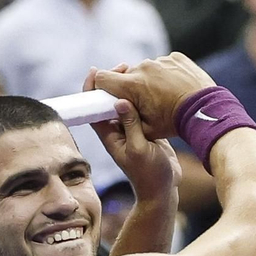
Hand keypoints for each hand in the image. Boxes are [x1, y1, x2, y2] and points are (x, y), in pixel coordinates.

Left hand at [86, 66, 180, 200]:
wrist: (164, 189)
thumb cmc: (150, 174)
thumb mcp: (139, 149)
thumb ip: (130, 125)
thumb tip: (119, 101)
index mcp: (110, 136)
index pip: (93, 109)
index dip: (91, 89)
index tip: (95, 71)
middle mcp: (118, 131)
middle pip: (109, 101)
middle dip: (113, 82)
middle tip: (124, 65)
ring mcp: (132, 130)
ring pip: (126, 102)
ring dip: (129, 86)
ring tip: (136, 69)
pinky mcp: (146, 130)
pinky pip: (140, 109)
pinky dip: (143, 96)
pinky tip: (150, 85)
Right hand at [91, 53, 215, 141]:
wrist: (206, 109)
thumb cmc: (174, 122)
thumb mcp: (146, 129)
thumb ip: (125, 118)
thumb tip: (114, 107)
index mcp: (132, 85)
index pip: (102, 77)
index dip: (101, 86)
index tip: (107, 94)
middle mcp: (144, 68)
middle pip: (126, 74)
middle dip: (129, 86)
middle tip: (143, 101)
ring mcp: (161, 60)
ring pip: (145, 69)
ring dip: (148, 80)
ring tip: (163, 96)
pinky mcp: (175, 57)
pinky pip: (163, 65)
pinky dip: (165, 75)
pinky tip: (175, 88)